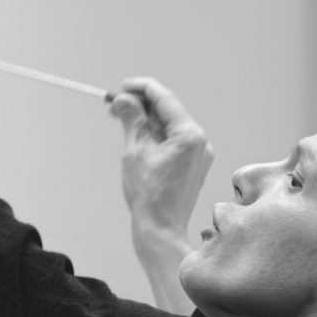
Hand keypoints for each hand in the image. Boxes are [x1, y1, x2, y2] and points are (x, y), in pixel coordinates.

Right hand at [107, 77, 214, 239]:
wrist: (161, 230)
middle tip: (115, 105)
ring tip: (122, 121)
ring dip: (147, 121)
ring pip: (170, 127)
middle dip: (142, 106)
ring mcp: (200, 154)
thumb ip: (131, 119)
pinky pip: (174, 142)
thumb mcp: (135, 150)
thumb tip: (123, 100)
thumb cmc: (148, 194)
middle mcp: (200, 141)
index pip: (164, 99)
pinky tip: (138, 139)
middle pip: (168, 112)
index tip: (122, 86)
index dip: (141, 88)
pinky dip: (156, 136)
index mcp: (190, 135)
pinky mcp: (194, 165)